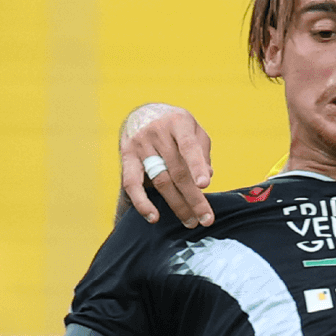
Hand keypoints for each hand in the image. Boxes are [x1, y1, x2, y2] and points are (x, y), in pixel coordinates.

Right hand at [120, 103, 214, 226]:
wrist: (142, 114)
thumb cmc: (176, 127)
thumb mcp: (194, 130)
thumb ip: (202, 151)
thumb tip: (208, 175)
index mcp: (178, 122)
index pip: (188, 146)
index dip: (196, 166)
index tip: (205, 185)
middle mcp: (157, 131)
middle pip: (177, 171)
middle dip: (193, 198)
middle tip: (206, 219)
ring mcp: (140, 144)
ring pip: (160, 180)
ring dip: (177, 204)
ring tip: (190, 222)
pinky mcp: (126, 156)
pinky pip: (131, 183)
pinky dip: (142, 202)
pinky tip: (153, 217)